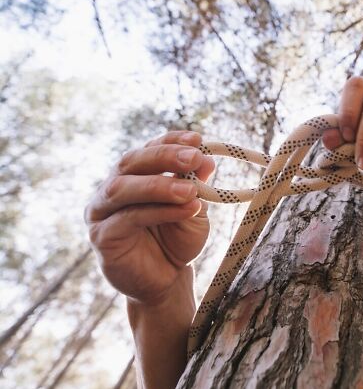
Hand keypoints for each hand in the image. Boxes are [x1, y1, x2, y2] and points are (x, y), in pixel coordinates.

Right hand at [84, 130, 214, 306]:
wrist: (166, 279)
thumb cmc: (177, 240)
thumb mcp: (193, 208)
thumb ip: (195, 184)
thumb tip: (205, 157)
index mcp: (133, 175)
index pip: (148, 148)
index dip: (170, 140)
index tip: (197, 139)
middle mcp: (112, 188)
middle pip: (130, 161)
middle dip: (164, 156)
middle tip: (194, 157)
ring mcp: (101, 212)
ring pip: (122, 188)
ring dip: (159, 185)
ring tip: (190, 190)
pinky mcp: (101, 236)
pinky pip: (128, 218)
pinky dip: (160, 211)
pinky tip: (187, 210)